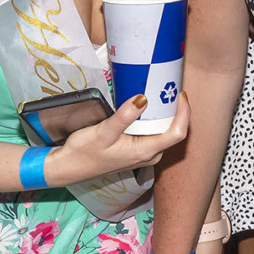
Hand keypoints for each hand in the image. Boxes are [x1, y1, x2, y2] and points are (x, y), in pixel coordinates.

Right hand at [46, 90, 189, 185]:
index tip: (180, 94)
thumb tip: (143, 99)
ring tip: (161, 92)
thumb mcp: (103, 131)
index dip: (184, 113)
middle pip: (174, 130)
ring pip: (164, 131)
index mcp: (146, 152)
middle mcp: (150, 155)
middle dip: (176, 109)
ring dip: (165, 113)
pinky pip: (153, 133)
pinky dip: (154, 119)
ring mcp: (144, 153)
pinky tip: (147, 106)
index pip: (177, 133)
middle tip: (170, 87)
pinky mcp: (137, 150)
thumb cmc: (85, 152)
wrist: (69, 167)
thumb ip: (124, 116)